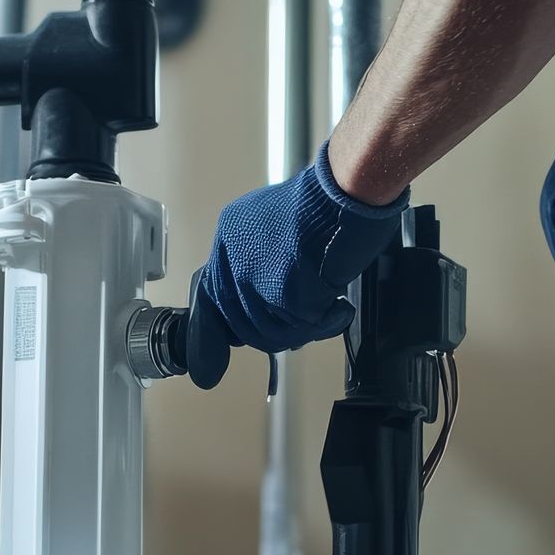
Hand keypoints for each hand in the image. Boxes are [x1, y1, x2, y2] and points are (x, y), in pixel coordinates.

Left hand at [185, 145, 407, 388]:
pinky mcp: (282, 293)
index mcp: (229, 238)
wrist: (345, 192)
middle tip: (304, 321)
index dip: (213, 334)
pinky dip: (326, 322)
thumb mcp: (276, 225)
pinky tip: (338, 307)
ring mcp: (255, 278)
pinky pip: (302, 328)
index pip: (211, 297)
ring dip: (304, 328)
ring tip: (328, 308)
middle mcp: (234, 259)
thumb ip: (260, 261)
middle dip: (275, 331)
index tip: (209, 363)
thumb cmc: (325, 202)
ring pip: (271, 331)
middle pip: (242, 323)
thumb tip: (264, 302)